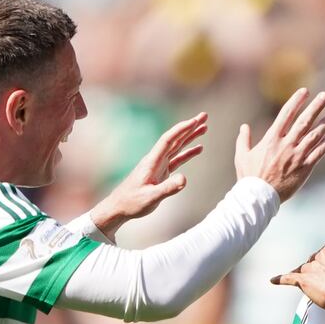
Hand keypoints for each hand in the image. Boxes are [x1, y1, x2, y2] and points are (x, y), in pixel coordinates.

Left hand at [90, 113, 207, 240]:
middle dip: (190, 127)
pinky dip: (188, 153)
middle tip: (204, 116)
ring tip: (204, 127)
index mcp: (152, 162)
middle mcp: (156, 160)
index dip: (181, 130)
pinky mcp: (161, 173)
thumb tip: (185, 179)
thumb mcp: (150, 198)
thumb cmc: (132, 202)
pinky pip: (177, 159)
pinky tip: (198, 149)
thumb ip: (168, 189)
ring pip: (177, 147)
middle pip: (175, 139)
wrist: (119, 207)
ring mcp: (159, 165)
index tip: (194, 121)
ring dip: (190, 137)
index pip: (168, 140)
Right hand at [235, 88, 324, 201]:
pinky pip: (318, 154)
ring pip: (314, 136)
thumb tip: (244, 127)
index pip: (286, 114)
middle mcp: (286, 144)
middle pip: (304, 121)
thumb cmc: (248, 177)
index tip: (305, 91)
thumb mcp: (241, 156)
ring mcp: (296, 156)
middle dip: (316, 106)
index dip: (297, 101)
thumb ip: (243, 139)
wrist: (258, 197)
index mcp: (271, 139)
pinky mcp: (304, 169)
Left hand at [271, 244, 324, 310]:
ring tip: (315, 287)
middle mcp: (321, 255)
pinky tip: (273, 280)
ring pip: (304, 269)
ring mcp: (311, 267)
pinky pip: (288, 277)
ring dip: (307, 276)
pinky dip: (281, 279)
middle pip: (314, 259)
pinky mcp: (303, 280)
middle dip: (318, 269)